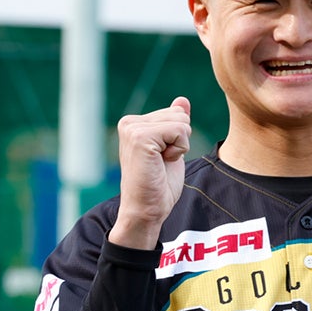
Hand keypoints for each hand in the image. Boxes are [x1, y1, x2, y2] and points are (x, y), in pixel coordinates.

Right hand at [110, 97, 192, 248]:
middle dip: (180, 140)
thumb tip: (182, 100)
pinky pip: (179, 131)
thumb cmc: (158, 185)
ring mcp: (132, 129)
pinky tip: (161, 163)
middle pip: (179, 115)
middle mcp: (128, 122)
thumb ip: (174, 124)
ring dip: (179, 146)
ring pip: (181, 122)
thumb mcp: (171, 149)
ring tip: (160, 163)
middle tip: (162, 162)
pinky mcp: (139, 137)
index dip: (178, 138)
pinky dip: (178, 150)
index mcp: (134, 124)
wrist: (146, 210)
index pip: (176, 113)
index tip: (161, 158)